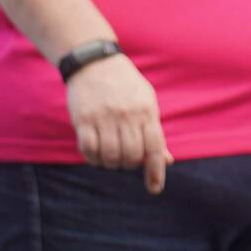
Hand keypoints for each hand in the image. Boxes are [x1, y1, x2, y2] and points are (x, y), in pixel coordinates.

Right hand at [66, 52, 171, 192]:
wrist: (94, 61)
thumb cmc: (125, 86)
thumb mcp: (146, 102)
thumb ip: (154, 132)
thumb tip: (166, 161)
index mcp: (146, 111)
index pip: (155, 148)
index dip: (156, 171)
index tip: (154, 189)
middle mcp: (127, 115)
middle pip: (132, 156)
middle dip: (130, 164)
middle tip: (125, 159)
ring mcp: (104, 117)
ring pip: (110, 156)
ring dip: (111, 164)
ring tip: (111, 157)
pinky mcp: (83, 118)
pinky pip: (89, 149)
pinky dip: (93, 158)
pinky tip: (95, 155)